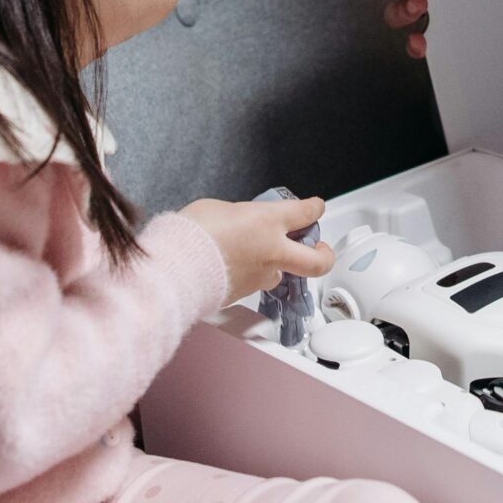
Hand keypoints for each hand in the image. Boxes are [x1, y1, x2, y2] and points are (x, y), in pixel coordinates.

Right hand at [181, 195, 335, 302]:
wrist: (177, 267)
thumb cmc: (192, 234)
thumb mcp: (219, 208)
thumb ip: (239, 215)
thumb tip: (240, 221)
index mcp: (268, 222)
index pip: (305, 213)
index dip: (314, 210)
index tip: (315, 208)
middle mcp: (272, 252)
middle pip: (318, 260)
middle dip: (325, 255)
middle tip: (321, 250)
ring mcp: (261, 276)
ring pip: (281, 273)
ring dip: (277, 265)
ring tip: (260, 257)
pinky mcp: (245, 294)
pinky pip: (255, 283)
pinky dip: (249, 275)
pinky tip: (232, 267)